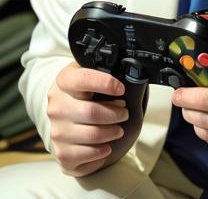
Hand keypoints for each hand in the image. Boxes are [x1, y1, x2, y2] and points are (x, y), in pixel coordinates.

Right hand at [47, 62, 127, 176]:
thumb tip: (130, 74)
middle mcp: (56, 107)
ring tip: (118, 130)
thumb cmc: (82, 90)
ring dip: (111, 133)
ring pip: (91, 136)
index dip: (105, 83)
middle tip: (124, 113)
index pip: (83, 79)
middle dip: (115, 114)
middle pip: (91, 112)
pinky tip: (106, 147)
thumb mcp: (89, 72)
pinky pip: (84, 156)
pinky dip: (100, 153)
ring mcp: (57, 131)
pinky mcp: (61, 152)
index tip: (121, 88)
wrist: (63, 109)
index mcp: (64, 81)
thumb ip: (104, 71)